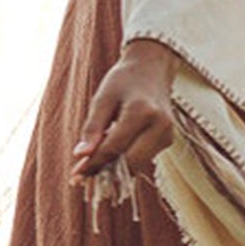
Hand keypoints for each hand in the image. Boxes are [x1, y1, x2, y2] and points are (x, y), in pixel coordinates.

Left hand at [69, 38, 178, 181]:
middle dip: (105, 172)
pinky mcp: (168, 140)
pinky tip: (109, 157)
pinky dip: (125, 162)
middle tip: (81, 177)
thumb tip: (80, 155)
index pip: (114, 147)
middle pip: (130, 163)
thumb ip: (92, 127)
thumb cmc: (123, 80)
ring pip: (137, 165)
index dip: (94, 163)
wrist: (152, 68)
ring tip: (91, 167)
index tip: (76, 175)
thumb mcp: (102, 98)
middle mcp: (160, 125)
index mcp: (142, 111)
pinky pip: (143, 159)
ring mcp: (167, 134)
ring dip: (114, 170)